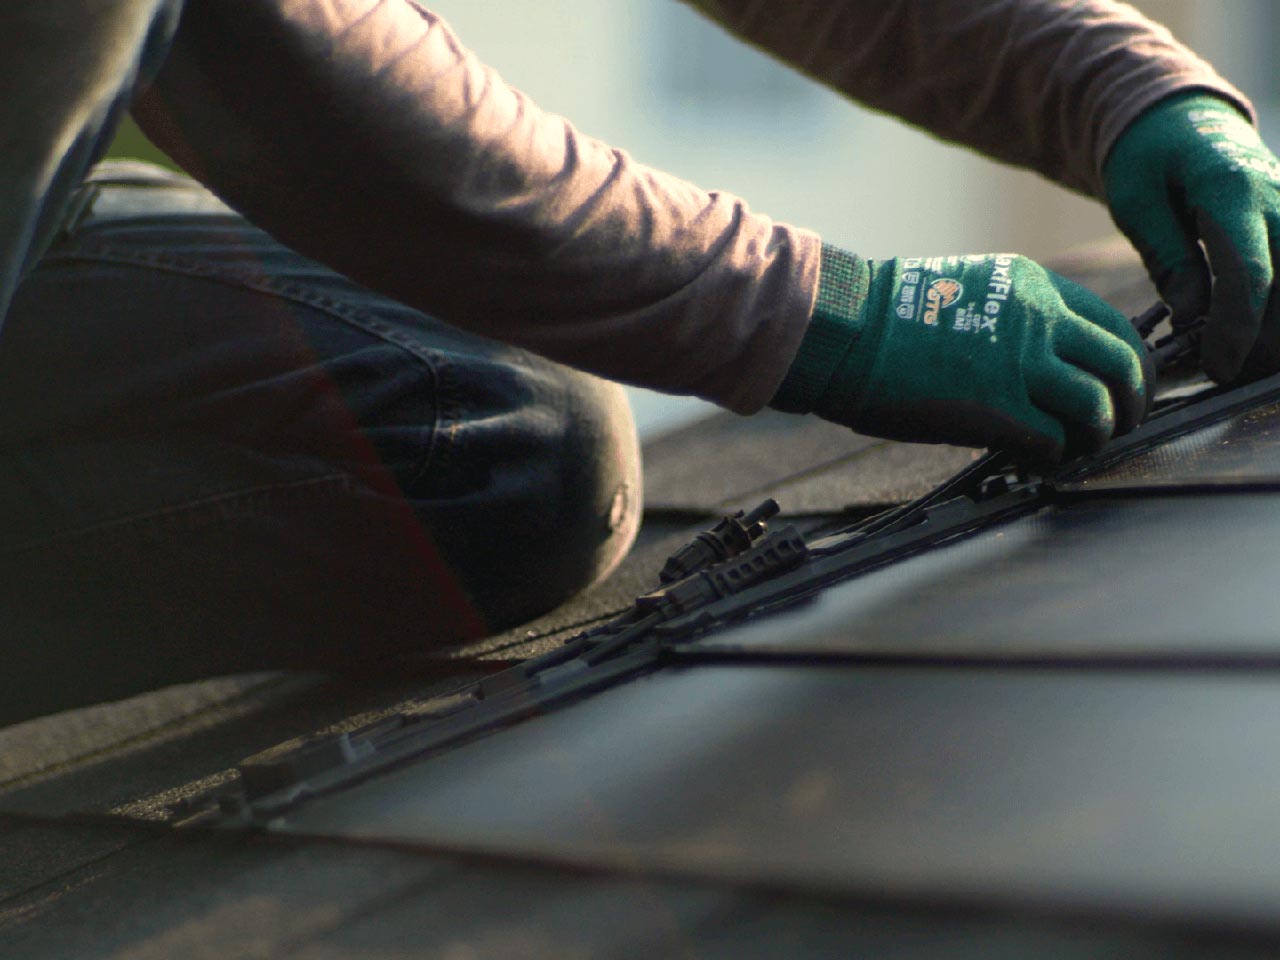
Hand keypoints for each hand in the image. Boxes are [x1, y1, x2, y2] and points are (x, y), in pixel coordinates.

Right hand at [771, 247, 1152, 463]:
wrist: (847, 330)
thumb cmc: (890, 316)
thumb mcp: (969, 288)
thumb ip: (1014, 315)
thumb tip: (1041, 357)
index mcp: (1033, 287)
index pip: (1114, 324)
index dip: (1129, 363)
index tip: (1122, 387)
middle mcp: (1038, 320)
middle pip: (1122, 364)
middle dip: (1133, 402)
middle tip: (1121, 424)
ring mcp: (1020, 364)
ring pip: (1098, 406)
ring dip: (1096, 435)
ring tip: (1077, 446)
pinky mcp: (996, 409)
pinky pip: (1053, 440)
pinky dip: (1054, 456)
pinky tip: (1037, 458)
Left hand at [1104, 92, 1279, 382]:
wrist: (1182, 117)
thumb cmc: (1148, 158)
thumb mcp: (1137, 203)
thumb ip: (1169, 259)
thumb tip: (1191, 319)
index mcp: (1232, 190)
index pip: (1249, 275)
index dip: (1236, 330)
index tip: (1217, 369)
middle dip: (1262, 344)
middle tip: (1222, 372)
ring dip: (1276, 332)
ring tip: (1237, 358)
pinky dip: (1279, 309)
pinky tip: (1257, 334)